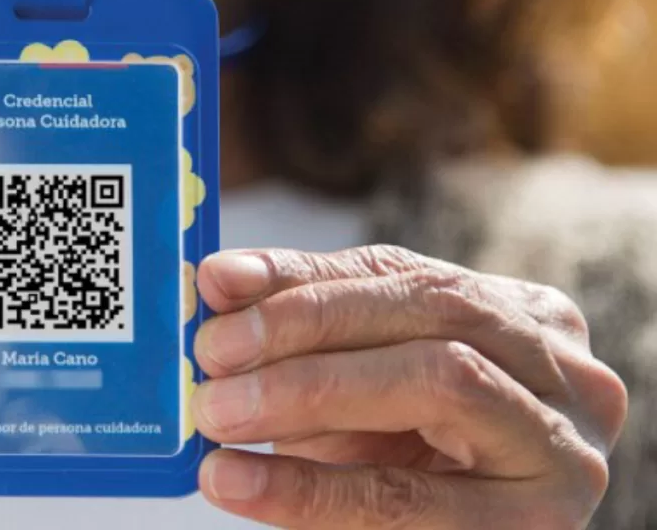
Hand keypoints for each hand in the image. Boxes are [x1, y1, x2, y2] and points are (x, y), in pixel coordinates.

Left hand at [190, 246, 627, 528]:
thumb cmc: (408, 453)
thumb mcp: (361, 380)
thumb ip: (302, 325)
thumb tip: (218, 279)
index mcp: (524, 318)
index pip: (405, 274)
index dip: (305, 279)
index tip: (217, 287)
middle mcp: (563, 373)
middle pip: (432, 316)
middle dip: (308, 329)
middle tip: (212, 355)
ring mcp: (562, 450)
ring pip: (439, 382)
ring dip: (309, 391)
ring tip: (217, 413)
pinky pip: (407, 501)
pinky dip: (308, 490)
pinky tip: (238, 481)